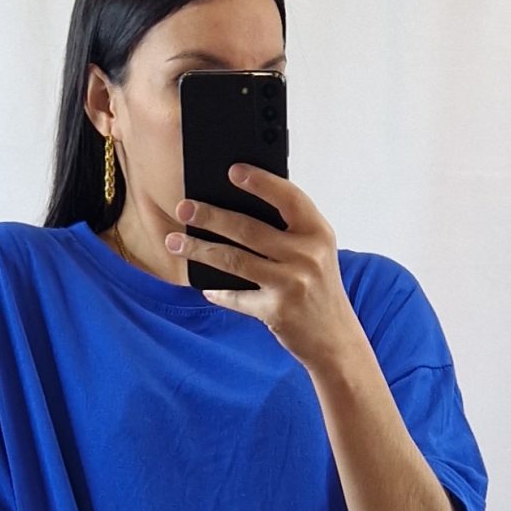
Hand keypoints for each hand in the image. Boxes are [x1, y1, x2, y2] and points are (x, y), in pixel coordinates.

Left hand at [164, 165, 361, 372]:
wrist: (335, 339)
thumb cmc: (318, 287)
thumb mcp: (315, 252)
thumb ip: (289, 230)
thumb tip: (234, 206)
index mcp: (318, 232)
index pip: (289, 198)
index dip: (261, 182)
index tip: (232, 171)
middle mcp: (307, 255)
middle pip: (249, 229)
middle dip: (211, 216)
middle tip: (184, 208)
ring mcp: (292, 284)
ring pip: (235, 260)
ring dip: (200, 249)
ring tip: (174, 242)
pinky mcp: (277, 311)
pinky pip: (237, 296)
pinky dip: (218, 292)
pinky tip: (205, 287)